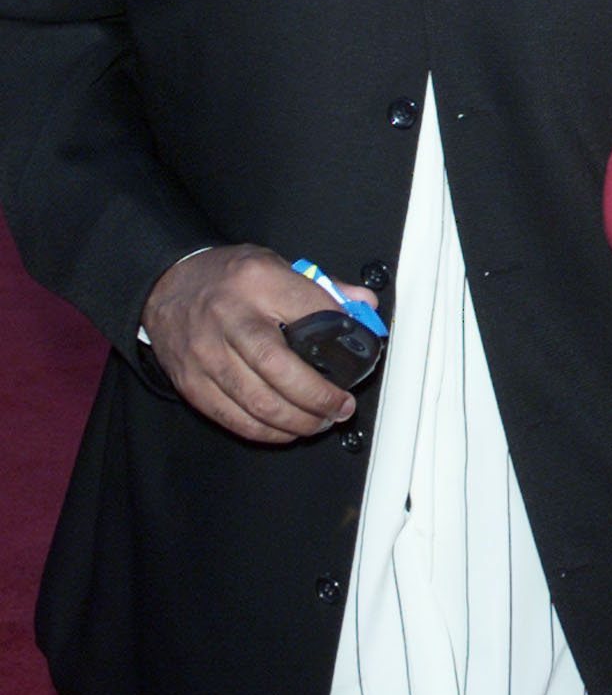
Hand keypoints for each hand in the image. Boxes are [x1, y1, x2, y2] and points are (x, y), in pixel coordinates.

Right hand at [142, 244, 375, 443]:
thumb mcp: (273, 263)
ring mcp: (207, 353)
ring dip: (298, 421)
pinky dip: (266, 431)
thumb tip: (363, 304)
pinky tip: (287, 429)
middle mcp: (231, 317)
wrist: (165, 284)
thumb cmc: (225, 277)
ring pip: (259, 402)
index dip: (340, 337)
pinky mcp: (192, 382)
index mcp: (258, 281)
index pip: (312, 310)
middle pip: (282, 369)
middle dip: (319, 397)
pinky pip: (234, 417)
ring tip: (320, 421)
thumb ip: (320, 285)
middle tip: (340, 407)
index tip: (356, 356)